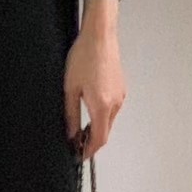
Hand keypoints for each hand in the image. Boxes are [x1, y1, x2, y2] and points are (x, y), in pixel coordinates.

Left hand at [63, 15, 125, 159]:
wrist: (99, 36)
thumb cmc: (84, 57)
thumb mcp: (70, 89)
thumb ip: (71, 115)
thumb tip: (71, 134)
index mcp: (102, 105)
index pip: (99, 139)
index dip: (89, 151)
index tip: (80, 155)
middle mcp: (115, 103)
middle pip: (105, 132)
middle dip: (91, 141)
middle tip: (76, 143)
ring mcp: (120, 95)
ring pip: (109, 120)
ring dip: (97, 127)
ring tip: (80, 127)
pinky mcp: (121, 88)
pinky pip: (112, 109)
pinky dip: (102, 115)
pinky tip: (90, 109)